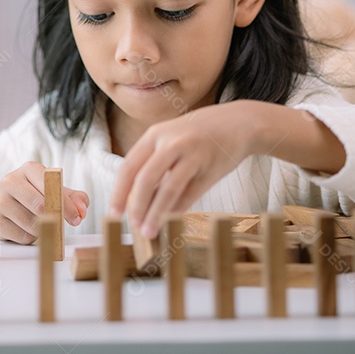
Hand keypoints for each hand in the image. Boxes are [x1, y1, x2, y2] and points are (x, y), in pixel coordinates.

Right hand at [0, 162, 89, 243]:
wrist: (12, 210)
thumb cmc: (40, 198)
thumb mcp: (59, 194)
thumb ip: (76, 199)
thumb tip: (81, 210)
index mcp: (29, 169)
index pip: (49, 184)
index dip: (65, 203)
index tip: (76, 217)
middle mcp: (11, 181)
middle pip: (39, 205)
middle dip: (55, 218)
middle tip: (63, 226)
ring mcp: (0, 201)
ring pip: (31, 223)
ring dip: (43, 230)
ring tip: (42, 225)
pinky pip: (22, 236)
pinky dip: (31, 238)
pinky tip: (28, 230)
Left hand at [108, 102, 256, 238]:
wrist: (240, 122)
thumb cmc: (199, 134)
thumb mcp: (171, 138)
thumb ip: (154, 161)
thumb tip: (135, 198)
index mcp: (155, 134)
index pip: (129, 166)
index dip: (119, 192)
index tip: (114, 212)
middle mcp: (171, 142)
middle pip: (145, 179)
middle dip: (136, 206)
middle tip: (133, 225)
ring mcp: (192, 154)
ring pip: (168, 190)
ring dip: (156, 214)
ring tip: (149, 231)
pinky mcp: (211, 167)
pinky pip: (190, 194)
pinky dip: (178, 211)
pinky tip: (171, 222)